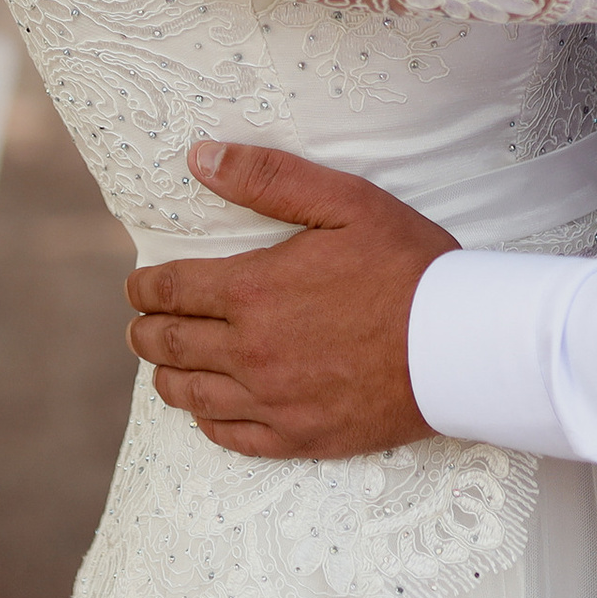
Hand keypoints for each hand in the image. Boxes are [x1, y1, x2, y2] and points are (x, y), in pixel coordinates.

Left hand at [123, 140, 458, 459]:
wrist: (460, 345)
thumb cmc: (406, 265)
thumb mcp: (342, 201)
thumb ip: (267, 177)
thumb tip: (200, 158)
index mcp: (254, 290)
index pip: (172, 291)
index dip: (144, 288)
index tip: (136, 287)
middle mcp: (252, 351)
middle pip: (172, 346)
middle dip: (146, 333)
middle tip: (137, 327)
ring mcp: (275, 401)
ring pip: (194, 396)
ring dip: (167, 378)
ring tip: (161, 368)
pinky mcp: (302, 437)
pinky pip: (234, 438)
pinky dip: (209, 424)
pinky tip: (206, 414)